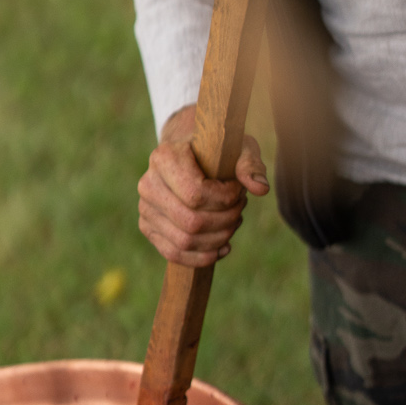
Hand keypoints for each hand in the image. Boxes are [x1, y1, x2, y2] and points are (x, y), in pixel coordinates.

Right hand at [138, 104, 268, 266]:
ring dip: (218, 239)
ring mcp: (145, 207)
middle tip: (240, 208)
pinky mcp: (147, 226)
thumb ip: (250, 165)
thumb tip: (260, 188)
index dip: (226, 200)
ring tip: (233, 223)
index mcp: (164, 157)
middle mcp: (148, 183)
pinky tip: (222, 247)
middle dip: (225, 221)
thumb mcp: (238, 148)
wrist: (190, 154)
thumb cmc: (217, 150)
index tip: (239, 191)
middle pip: (191, 221)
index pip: (196, 194)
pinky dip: (202, 256)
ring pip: (184, 241)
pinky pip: (174, 253)